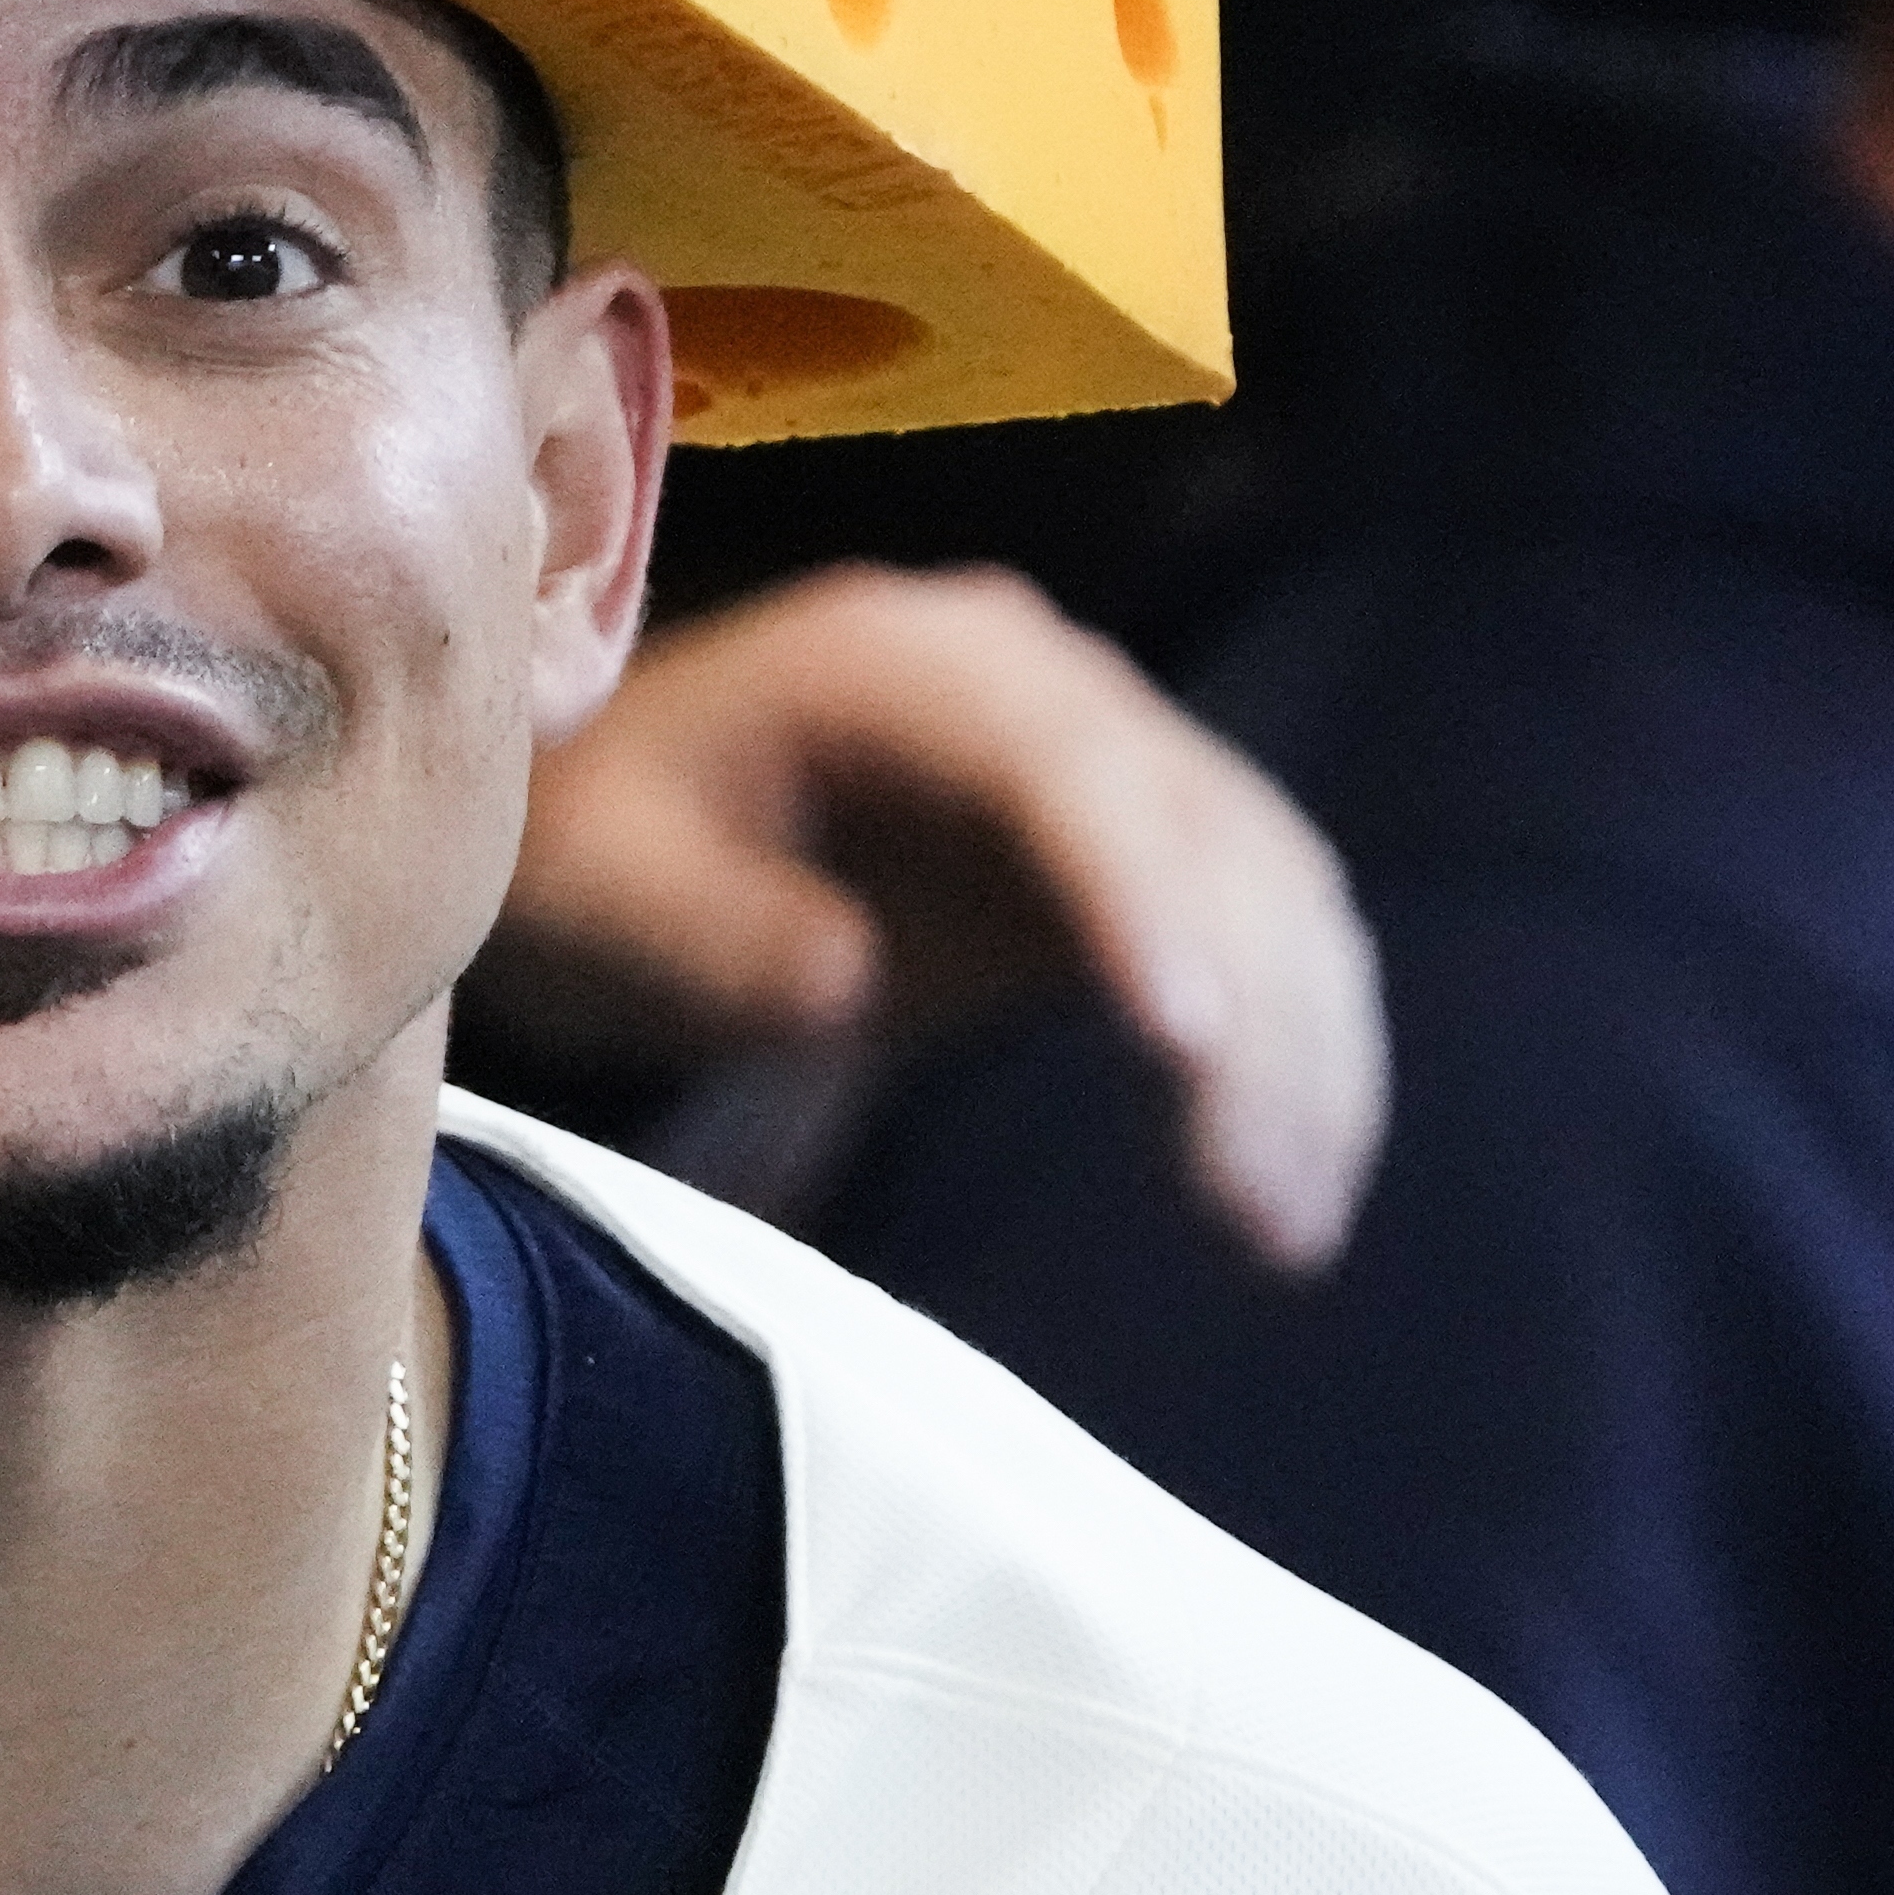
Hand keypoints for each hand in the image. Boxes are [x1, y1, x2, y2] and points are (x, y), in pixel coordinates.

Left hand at [499, 563, 1382, 1269]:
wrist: (604, 831)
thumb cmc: (592, 856)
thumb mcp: (602, 894)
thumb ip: (712, 932)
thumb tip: (844, 976)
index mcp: (907, 664)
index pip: (1064, 769)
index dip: (1141, 899)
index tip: (1184, 1045)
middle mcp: (1036, 679)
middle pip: (1199, 831)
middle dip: (1253, 1015)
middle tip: (1254, 1205)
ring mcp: (1100, 755)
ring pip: (1266, 885)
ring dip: (1302, 1050)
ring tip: (1283, 1230)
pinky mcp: (1131, 850)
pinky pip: (1258, 930)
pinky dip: (1296, 1047)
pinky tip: (1293, 1182)